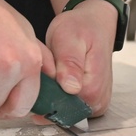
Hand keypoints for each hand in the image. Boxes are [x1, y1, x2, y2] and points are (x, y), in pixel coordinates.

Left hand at [43, 0, 118, 116]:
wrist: (93, 22)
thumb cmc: (81, 27)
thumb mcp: (69, 38)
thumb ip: (70, 63)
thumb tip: (70, 87)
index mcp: (93, 89)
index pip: (59, 108)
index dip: (43, 95)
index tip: (37, 78)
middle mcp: (98, 101)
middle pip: (61, 112)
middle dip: (47, 96)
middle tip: (44, 70)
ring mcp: (96, 103)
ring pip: (63, 111)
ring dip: (52, 96)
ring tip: (51, 71)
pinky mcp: (91, 101)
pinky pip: (68, 106)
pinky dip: (58, 95)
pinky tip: (55, 78)